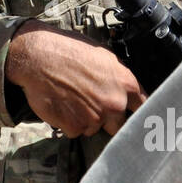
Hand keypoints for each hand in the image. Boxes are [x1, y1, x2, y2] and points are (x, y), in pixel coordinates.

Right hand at [6, 21, 142, 137]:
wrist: (38, 57)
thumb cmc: (68, 50)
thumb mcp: (103, 55)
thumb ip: (118, 77)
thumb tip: (124, 90)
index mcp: (126, 84)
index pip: (143, 107)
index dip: (137, 114)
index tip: (133, 118)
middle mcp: (115, 103)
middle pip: (119, 124)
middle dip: (108, 118)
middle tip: (91, 103)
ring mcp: (95, 117)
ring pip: (94, 128)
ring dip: (85, 119)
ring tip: (71, 98)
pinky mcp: (75, 127)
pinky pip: (75, 131)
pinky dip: (68, 123)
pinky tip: (61, 105)